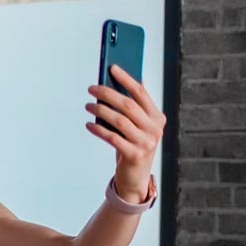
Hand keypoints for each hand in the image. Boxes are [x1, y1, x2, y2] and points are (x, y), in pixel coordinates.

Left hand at [85, 64, 166, 197]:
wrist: (135, 176)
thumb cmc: (132, 145)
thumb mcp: (136, 126)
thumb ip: (132, 108)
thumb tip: (115, 83)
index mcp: (157, 117)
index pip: (140, 93)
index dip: (126, 79)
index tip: (112, 68)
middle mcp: (154, 128)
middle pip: (127, 105)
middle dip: (107, 93)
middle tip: (91, 88)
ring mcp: (146, 142)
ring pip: (119, 120)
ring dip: (100, 110)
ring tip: (88, 105)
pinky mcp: (134, 154)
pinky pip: (112, 138)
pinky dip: (99, 129)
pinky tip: (89, 124)